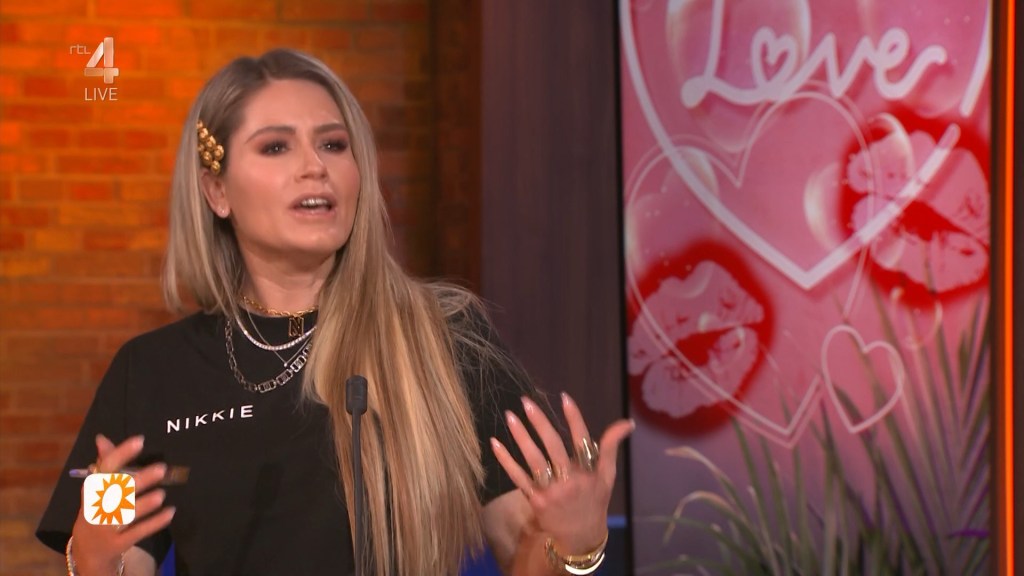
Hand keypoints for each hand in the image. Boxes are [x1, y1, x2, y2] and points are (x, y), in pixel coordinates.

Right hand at [70, 435, 174, 575]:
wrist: (88, 550)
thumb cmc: (99, 510)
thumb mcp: (97, 489)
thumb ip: (105, 464)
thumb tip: (102, 438)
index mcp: (92, 490)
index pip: (105, 469)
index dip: (121, 455)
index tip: (140, 440)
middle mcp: (96, 508)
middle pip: (117, 492)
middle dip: (138, 480)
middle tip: (162, 468)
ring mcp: (105, 528)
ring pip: (125, 515)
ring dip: (144, 504)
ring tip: (162, 494)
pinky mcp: (117, 544)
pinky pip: (137, 533)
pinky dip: (154, 523)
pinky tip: (170, 512)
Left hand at [490, 393, 633, 554]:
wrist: (580, 538)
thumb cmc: (594, 500)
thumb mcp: (607, 475)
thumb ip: (611, 446)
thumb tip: (627, 422)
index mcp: (589, 471)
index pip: (582, 439)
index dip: (574, 418)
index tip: (563, 397)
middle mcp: (571, 480)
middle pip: (553, 447)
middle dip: (540, 423)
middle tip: (526, 402)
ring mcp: (551, 491)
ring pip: (534, 460)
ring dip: (520, 437)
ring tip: (509, 415)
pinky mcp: (536, 500)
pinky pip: (518, 477)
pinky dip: (506, 460)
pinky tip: (495, 442)